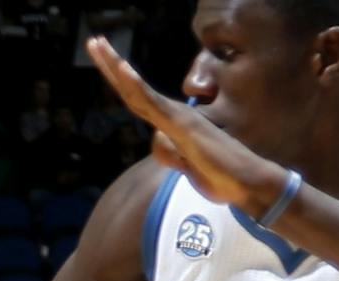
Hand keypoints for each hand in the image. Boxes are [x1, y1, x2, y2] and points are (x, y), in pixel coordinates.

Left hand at [86, 36, 285, 214]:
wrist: (245, 182)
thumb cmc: (218, 173)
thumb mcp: (183, 165)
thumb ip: (168, 152)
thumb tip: (158, 141)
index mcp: (170, 122)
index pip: (137, 98)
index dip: (119, 80)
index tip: (103, 60)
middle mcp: (173, 114)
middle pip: (133, 88)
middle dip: (111, 64)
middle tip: (93, 41)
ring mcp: (177, 117)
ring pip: (138, 91)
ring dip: (116, 67)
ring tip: (98, 44)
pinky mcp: (182, 126)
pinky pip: (154, 104)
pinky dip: (137, 86)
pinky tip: (122, 71)